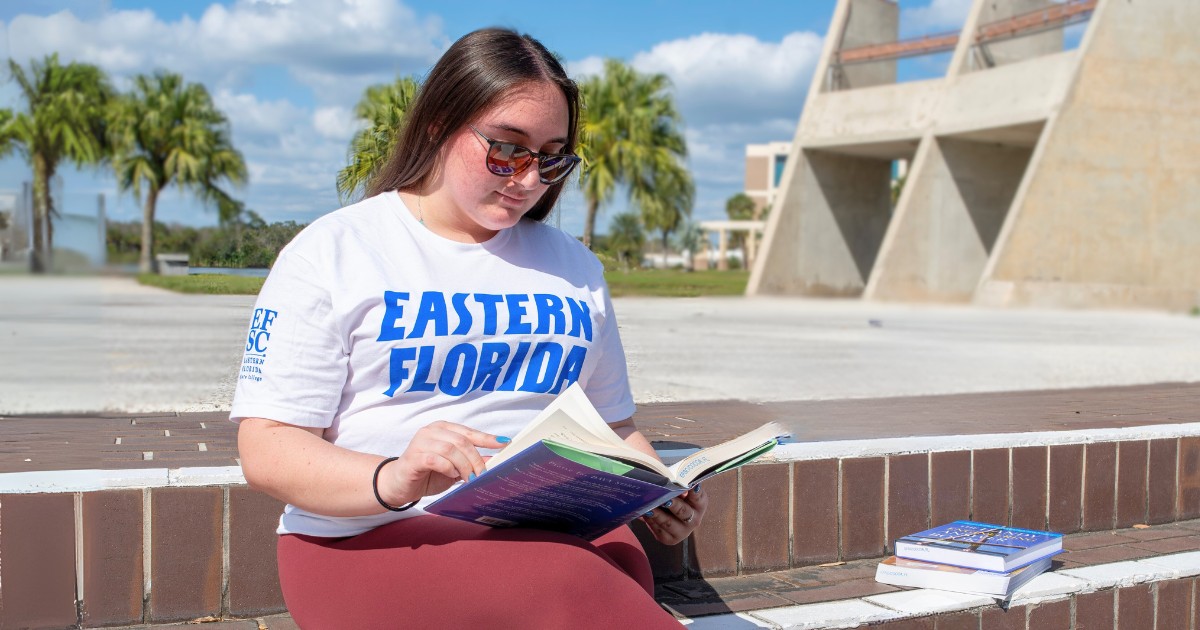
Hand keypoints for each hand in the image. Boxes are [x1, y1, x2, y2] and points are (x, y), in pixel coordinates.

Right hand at [377, 421, 507, 506]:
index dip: (488, 438)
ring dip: (463, 466)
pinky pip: (436, 460)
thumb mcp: (454, 468)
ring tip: (468, 478)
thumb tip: (493, 461)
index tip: (505, 443)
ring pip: (450, 449)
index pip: (469, 432)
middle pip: (462, 441)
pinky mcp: (413, 457)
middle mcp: (432, 431)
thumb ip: (470, 462)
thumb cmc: (427, 473)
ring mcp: (421, 442)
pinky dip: (448, 468)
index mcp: (443, 429)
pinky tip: (451, 475)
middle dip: (476, 459)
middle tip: (482, 474)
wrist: (397, 484)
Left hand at [640, 484, 707, 545]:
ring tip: (649, 508)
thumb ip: (677, 484)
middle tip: (665, 500)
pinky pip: (659, 530)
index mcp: (700, 504)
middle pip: (683, 512)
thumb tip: (667, 479)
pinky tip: (644, 514)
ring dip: (658, 515)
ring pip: (669, 523)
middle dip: (673, 505)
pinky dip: (650, 521)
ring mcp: (683, 532)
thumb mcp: (679, 488)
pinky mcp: (670, 539)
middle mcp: (694, 520)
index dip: (695, 492)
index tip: (691, 485)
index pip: (699, 497)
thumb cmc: (675, 495)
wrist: (669, 513)